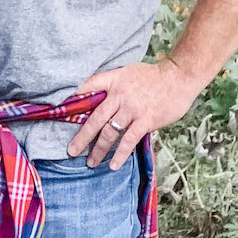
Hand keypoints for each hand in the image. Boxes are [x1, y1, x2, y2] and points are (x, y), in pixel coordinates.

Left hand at [67, 57, 202, 169]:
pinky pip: (128, 140)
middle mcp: (120, 94)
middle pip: (94, 118)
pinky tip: (112, 165)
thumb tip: (100, 100)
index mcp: (114, 80)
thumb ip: (114, 84)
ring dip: (98, 149)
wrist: (179, 76)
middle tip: (72, 151)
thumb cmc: (155, 77)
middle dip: (82, 137)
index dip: (72, 98)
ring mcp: (132, 108)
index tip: (58, 111)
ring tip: (91, 162)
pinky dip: (120, 154)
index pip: (88, 86)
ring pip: (109, 132)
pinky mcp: (145, 120)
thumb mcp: (129, 73)